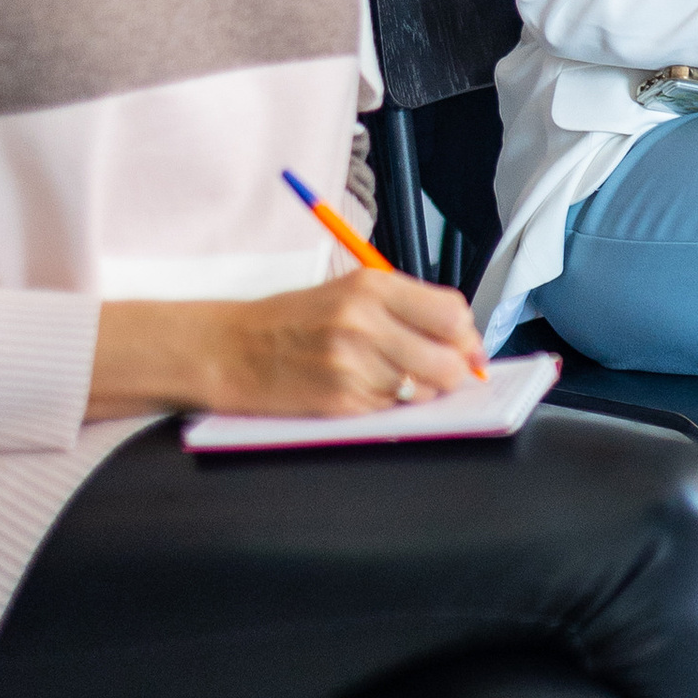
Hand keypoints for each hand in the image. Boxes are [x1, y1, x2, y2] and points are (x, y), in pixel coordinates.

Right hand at [91, 273, 484, 418]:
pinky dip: (393, 407)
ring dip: (424, 391)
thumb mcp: (347, 292)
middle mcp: (366, 322)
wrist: (230, 350)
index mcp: (371, 287)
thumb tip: (461, 339)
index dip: (467, 336)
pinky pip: (393, 410)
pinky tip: (371, 392)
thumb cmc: (289, 321)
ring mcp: (354, 364)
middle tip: (447, 373)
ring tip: (398, 381)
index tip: (466, 348)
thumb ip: (403, 308)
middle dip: (457, 370)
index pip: (452, 313)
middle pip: (449, 357)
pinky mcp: (341, 401)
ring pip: (425, 389)